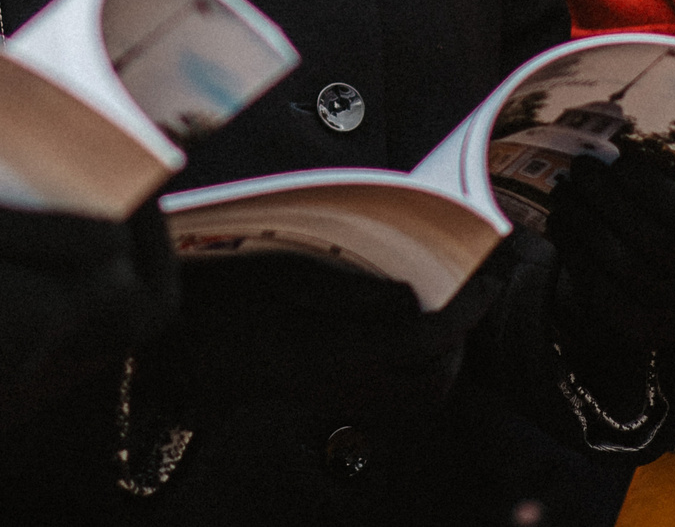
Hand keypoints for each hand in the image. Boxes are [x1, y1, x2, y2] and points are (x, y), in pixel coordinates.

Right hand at [0, 199, 174, 396]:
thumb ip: (59, 235)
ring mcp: (10, 360)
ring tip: (68, 202)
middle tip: (120, 193)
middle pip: (118, 303)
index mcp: (43, 318)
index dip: (143, 224)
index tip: (134, 175)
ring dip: (86, 259)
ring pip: (80, 307)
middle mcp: (36, 352)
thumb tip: (122, 237)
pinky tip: (22, 234)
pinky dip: (47, 275)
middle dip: (130, 249)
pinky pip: (41, 314)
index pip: (130, 276)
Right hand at [144, 251, 481, 423]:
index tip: (486, 278)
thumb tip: (408, 296)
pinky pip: (401, 403)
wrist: (187, 346)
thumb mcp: (284, 272)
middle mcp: (348, 383)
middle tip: (468, 292)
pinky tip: (411, 343)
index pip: (428, 336)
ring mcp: (343, 398)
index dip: (467, 308)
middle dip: (462, 335)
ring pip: (423, 396)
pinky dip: (422, 376)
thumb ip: (352, 288)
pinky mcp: (336, 401)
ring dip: (446, 359)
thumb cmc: (226, 299)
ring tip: (444, 315)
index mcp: (337, 348)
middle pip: (436, 377)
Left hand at [545, 152, 674, 354]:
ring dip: (584, 221)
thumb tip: (624, 151)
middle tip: (579, 168)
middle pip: (648, 236)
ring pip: (621, 261)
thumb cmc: (663, 231)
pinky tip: (558, 224)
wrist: (660, 299)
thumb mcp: (674, 206)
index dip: (648, 186)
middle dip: (607, 197)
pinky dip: (574, 252)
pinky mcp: (640, 330)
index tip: (616, 160)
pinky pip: (600, 287)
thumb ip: (658, 182)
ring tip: (562, 192)